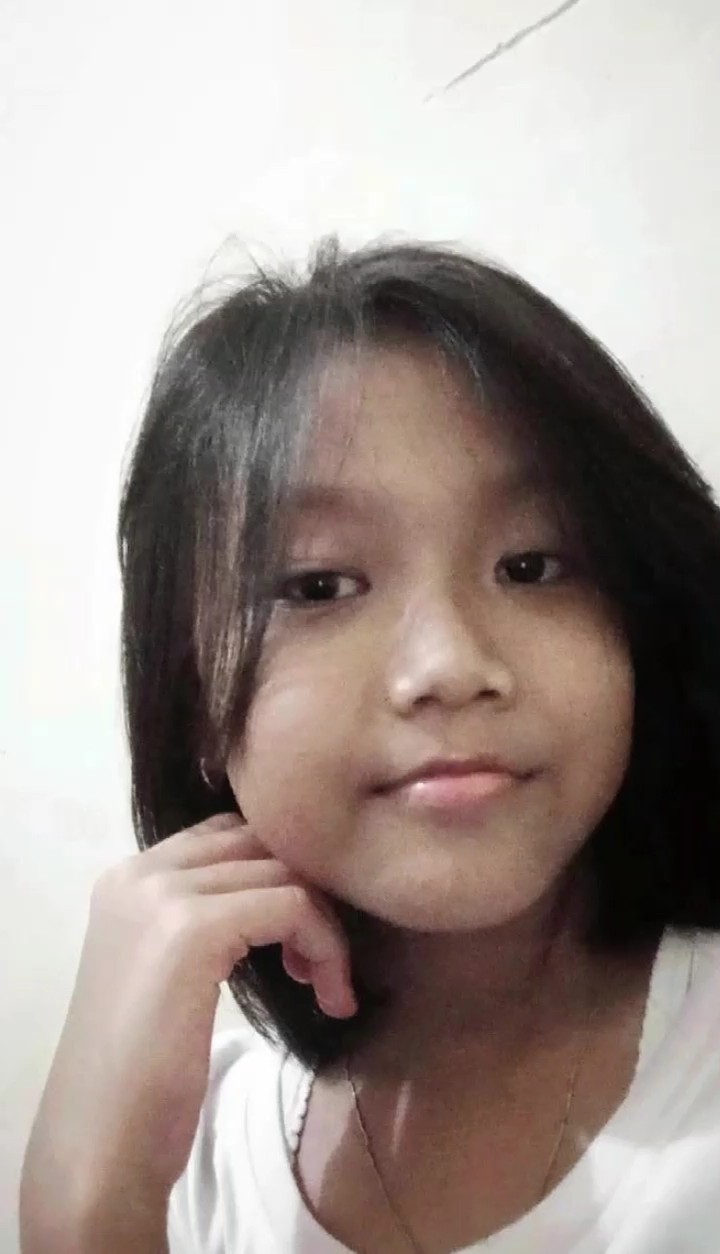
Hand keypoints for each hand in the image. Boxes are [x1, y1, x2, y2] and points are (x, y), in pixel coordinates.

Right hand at [20, 814, 355, 1250]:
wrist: (103, 1146)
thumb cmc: (144, 1073)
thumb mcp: (172, 971)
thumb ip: (210, 915)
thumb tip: (288, 881)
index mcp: (129, 877)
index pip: (233, 833)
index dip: (284, 875)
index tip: (302, 941)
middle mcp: (140, 872)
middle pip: (263, 843)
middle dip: (310, 895)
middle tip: (321, 967)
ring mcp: (161, 896)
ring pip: (285, 872)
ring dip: (326, 928)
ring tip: (326, 988)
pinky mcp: (192, 929)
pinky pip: (293, 906)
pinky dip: (326, 947)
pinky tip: (327, 997)